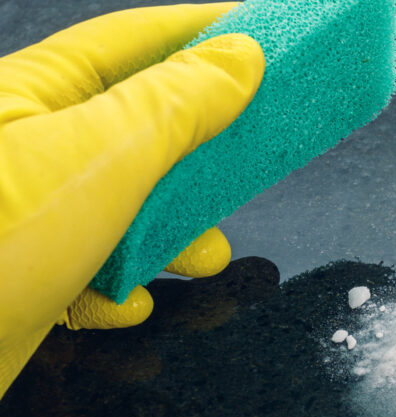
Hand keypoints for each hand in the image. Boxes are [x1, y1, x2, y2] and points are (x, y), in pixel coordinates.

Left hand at [0, 3, 263, 397]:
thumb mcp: (104, 159)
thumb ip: (178, 105)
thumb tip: (238, 61)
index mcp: (34, 93)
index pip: (136, 41)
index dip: (204, 36)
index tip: (263, 40)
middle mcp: (31, 146)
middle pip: (142, 131)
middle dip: (199, 159)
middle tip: (246, 162)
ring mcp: (30, 213)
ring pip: (128, 210)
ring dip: (172, 240)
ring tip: (200, 256)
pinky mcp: (29, 275)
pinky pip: (97, 271)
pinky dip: (122, 288)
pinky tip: (125, 300)